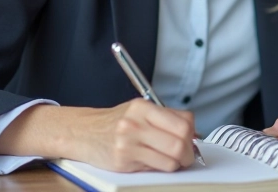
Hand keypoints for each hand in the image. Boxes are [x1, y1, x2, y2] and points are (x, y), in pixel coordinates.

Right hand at [0, 99, 194, 171]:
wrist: (84, 132)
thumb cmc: (114, 122)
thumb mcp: (140, 111)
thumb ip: (166, 117)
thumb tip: (194, 132)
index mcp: (143, 107)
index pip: (183, 122)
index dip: (193, 134)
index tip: (192, 139)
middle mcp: (135, 123)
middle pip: (179, 142)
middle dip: (188, 153)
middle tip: (186, 155)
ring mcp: (128, 143)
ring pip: (170, 160)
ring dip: (176, 163)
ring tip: (170, 159)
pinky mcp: (123, 161)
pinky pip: (155, 169)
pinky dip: (160, 168)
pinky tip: (154, 162)